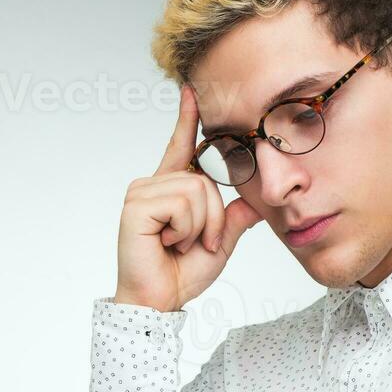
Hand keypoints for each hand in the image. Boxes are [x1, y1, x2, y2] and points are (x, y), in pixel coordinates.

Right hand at [112, 84, 264, 312]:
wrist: (161, 301)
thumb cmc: (181, 274)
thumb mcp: (220, 242)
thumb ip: (234, 217)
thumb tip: (255, 200)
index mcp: (170, 190)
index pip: (181, 147)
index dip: (186, 119)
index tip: (191, 89)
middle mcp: (153, 185)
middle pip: (204, 181)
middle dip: (212, 218)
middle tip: (195, 244)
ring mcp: (141, 193)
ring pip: (196, 191)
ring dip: (200, 226)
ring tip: (179, 244)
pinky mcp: (136, 205)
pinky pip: (182, 203)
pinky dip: (186, 228)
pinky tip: (167, 243)